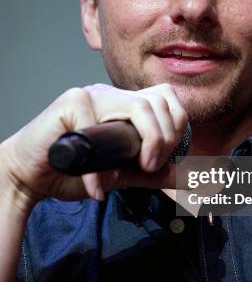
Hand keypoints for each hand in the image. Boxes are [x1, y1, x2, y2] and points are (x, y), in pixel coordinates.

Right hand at [0, 83, 187, 211]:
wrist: (29, 178)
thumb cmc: (74, 171)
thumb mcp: (123, 174)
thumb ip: (153, 174)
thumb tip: (191, 177)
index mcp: (126, 104)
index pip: (167, 98)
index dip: (176, 126)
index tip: (162, 160)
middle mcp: (112, 94)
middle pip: (160, 101)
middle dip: (165, 138)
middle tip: (149, 167)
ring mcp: (91, 95)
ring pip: (139, 107)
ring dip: (146, 143)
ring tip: (132, 171)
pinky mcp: (70, 103)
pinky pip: (99, 128)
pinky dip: (100, 168)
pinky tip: (96, 187)